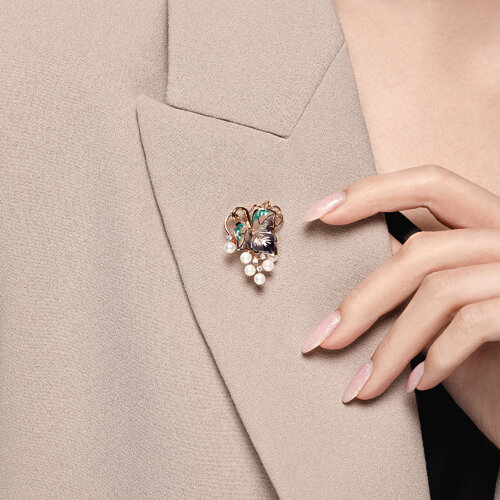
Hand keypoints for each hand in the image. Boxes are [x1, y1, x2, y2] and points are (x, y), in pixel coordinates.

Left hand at [302, 165, 499, 447]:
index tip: (317, 214)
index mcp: (489, 226)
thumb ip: (418, 273)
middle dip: (362, 302)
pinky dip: (437, 358)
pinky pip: (471, 321)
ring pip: (439, 290)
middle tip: (320, 341)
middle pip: (421, 251)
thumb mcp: (449, 311)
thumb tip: (362, 247)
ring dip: (392, 348)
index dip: (373, 192)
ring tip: (363, 385)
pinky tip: (416, 386)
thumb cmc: (491, 360)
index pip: (432, 184)